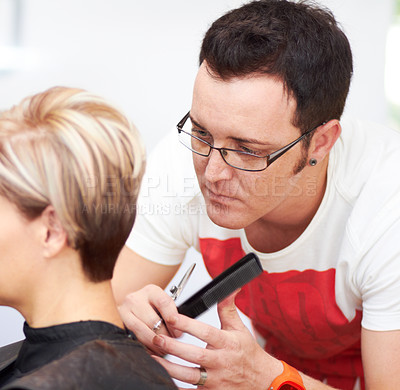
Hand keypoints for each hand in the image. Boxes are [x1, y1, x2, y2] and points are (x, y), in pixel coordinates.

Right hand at [118, 284, 181, 353]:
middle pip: (153, 320)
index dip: (173, 319)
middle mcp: (136, 298)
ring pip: (142, 331)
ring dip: (155, 344)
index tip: (178, 332)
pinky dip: (145, 346)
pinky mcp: (119, 323)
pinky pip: (133, 338)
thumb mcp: (161, 304)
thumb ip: (170, 314)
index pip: (164, 303)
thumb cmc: (151, 306)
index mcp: (151, 291)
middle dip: (165, 335)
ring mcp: (124, 310)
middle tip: (172, 343)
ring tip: (163, 350)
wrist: (131, 306)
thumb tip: (178, 332)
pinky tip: (152, 349)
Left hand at [151, 292, 280, 388]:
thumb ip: (228, 308)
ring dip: (169, 367)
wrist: (262, 381)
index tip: (172, 316)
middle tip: (155, 338)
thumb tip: (229, 288)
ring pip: (188, 375)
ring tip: (151, 358)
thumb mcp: (239, 328)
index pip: (205, 332)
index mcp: (226, 343)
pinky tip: (161, 378)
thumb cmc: (248, 353)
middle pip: (193, 355)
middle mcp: (220, 362)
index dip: (188, 324)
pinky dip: (176, 387)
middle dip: (173, 347)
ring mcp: (215, 380)